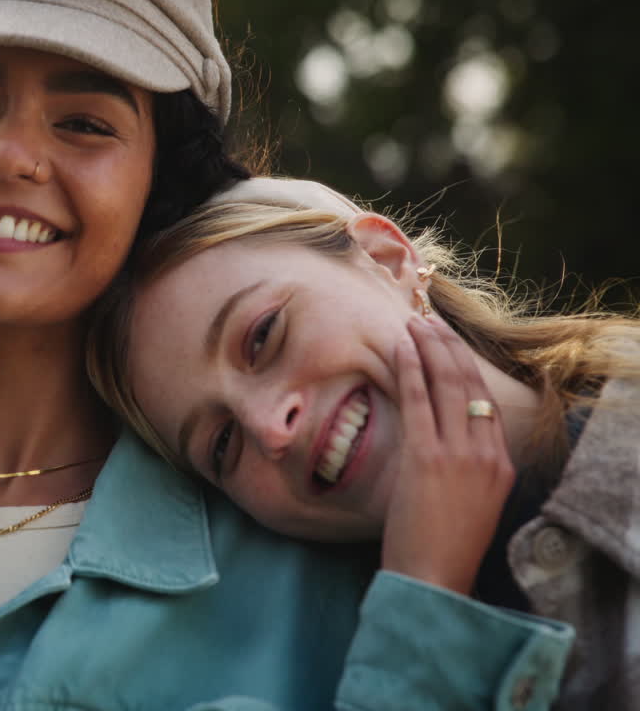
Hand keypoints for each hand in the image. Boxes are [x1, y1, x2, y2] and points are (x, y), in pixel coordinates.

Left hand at [380, 315, 514, 594]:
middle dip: (449, 346)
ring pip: (447, 384)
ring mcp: (459, 454)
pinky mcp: (428, 457)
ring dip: (430, 347)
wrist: (433, 579)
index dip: (466, 366)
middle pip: (471, 384)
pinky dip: (409, 368)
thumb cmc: (441, 547)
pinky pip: (418, 400)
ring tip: (414, 323)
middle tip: (430, 321)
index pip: (485, 401)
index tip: (448, 343)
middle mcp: (486, 453)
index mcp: (501, 464)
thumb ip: (465, 470)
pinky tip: (400, 347)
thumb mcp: (470, 504)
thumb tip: (441, 441)